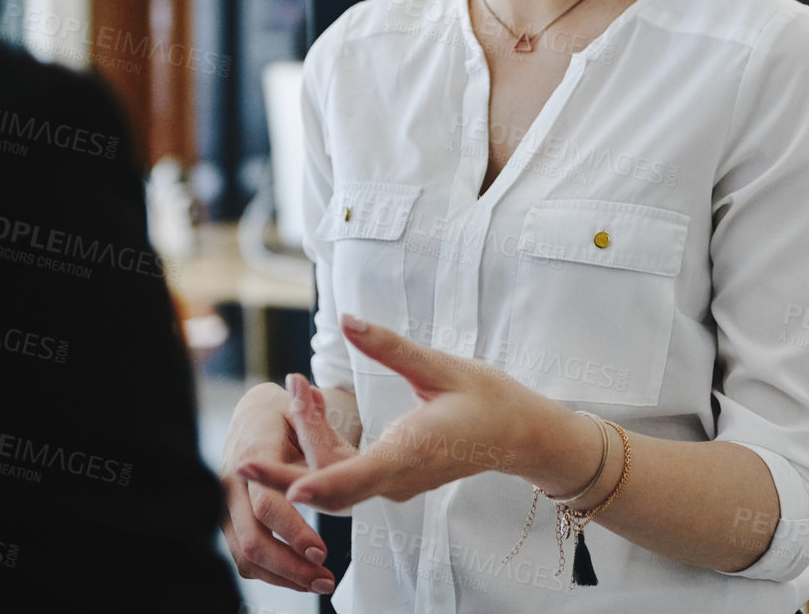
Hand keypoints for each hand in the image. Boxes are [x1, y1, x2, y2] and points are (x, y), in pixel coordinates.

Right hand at [219, 376, 351, 593]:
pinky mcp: (226, 519)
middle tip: (325, 578)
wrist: (251, 416)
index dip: (292, 531)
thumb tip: (307, 390)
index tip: (321, 551)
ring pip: (244, 554)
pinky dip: (270, 572)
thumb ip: (309, 417)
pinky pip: (242, 555)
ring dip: (281, 576)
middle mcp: (230, 482)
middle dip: (289, 566)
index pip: (265, 504)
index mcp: (251, 454)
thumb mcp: (296, 410)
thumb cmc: (282, 413)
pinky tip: (298, 577)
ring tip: (318, 583)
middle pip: (252, 539)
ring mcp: (224, 504)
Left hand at [236, 314, 553, 512]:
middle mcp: (400, 479)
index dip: (321, 484)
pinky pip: (347, 477)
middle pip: (332, 480)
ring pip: (336, 481)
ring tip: (303, 390)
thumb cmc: (487, 398)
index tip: (291, 489)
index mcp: (413, 451)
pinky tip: (319, 411)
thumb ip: (389, 346)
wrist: (517, 434)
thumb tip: (348, 319)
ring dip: (310, 440)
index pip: (359, 478)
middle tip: (295, 384)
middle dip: (302, 438)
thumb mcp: (440, 365)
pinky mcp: (393, 482)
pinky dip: (325, 447)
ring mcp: (396, 486)